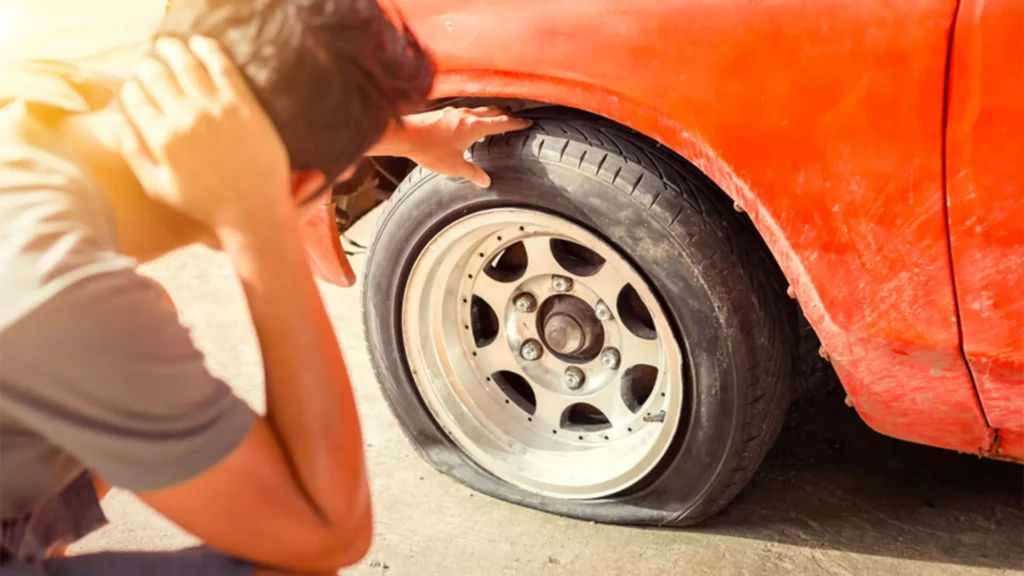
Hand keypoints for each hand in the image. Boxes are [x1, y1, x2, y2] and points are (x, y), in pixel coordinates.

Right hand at [119, 36, 292, 233]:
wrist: (253, 208)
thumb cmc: (205, 203)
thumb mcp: (158, 186)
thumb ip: (134, 153)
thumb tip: (119, 121)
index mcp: (161, 138)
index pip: (134, 97)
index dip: (131, 89)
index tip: (136, 89)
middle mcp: (185, 117)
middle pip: (156, 75)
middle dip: (148, 67)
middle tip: (150, 67)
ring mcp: (215, 108)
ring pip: (185, 63)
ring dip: (172, 49)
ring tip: (168, 46)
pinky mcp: (243, 103)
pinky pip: (222, 66)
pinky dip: (208, 49)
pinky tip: (200, 44)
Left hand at [377, 106, 531, 186]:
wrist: (404, 134)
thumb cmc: (429, 149)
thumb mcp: (454, 166)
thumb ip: (473, 173)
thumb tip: (486, 181)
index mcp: (475, 126)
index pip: (502, 122)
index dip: (516, 123)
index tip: (528, 122)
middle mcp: (467, 115)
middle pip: (493, 111)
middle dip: (506, 114)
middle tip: (515, 119)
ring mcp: (455, 111)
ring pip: (480, 109)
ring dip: (491, 113)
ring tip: (496, 119)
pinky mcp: (445, 113)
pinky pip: (467, 112)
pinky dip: (476, 115)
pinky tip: (471, 123)